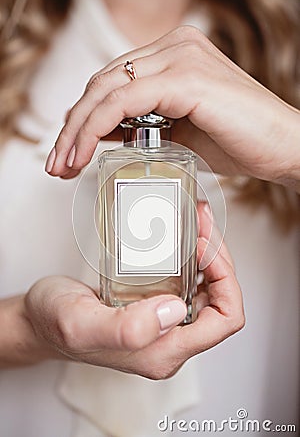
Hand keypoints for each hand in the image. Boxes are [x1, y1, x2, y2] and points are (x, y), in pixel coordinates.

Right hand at [15, 203, 243, 377]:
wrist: (39, 320)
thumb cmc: (54, 323)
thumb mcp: (81, 324)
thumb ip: (127, 328)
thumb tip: (176, 311)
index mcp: (163, 350)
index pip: (224, 320)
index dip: (226, 279)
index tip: (204, 246)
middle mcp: (170, 341)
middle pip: (220, 300)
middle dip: (218, 257)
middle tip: (201, 222)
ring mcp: (165, 325)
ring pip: (207, 288)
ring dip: (208, 252)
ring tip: (196, 221)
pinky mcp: (155, 309)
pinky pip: (187, 282)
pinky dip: (191, 256)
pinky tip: (182, 235)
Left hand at [46, 26, 299, 189]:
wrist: (282, 148)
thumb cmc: (238, 142)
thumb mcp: (178, 133)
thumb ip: (144, 126)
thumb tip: (107, 135)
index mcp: (173, 55)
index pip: (111, 82)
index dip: (83, 118)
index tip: (68, 153)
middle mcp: (174, 47)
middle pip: (102, 83)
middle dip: (73, 127)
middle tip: (57, 164)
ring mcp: (180, 57)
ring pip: (106, 90)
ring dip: (77, 130)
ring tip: (63, 165)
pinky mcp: (185, 77)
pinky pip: (124, 101)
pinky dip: (97, 127)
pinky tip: (84, 153)